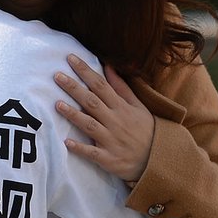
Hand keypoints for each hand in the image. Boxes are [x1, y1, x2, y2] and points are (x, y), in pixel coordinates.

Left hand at [54, 55, 153, 182]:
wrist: (159, 159)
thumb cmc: (145, 130)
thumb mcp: (138, 106)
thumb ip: (121, 87)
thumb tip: (107, 66)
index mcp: (122, 107)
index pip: (101, 85)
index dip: (85, 71)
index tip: (70, 59)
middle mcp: (115, 121)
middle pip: (92, 102)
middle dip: (74, 89)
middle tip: (57, 76)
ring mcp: (111, 141)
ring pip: (90, 125)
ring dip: (74, 115)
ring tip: (57, 105)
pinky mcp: (109, 159)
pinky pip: (93, 153)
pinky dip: (80, 148)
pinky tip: (66, 142)